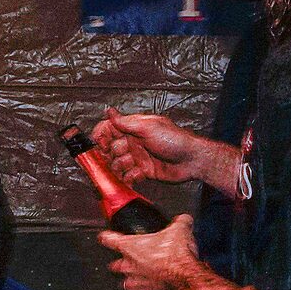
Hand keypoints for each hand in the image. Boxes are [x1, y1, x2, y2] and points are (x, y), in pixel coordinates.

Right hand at [93, 112, 240, 194]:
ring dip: (119, 167)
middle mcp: (134, 142)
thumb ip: (126, 122)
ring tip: (129, 167)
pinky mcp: (144, 172)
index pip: (109, 129)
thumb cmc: (174, 140)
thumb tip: (108, 111)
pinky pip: (128, 176)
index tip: (98, 144)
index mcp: (134, 128)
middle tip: (116, 157)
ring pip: (118, 164)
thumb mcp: (148, 127)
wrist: (192, 160)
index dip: (101, 136)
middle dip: (110, 154)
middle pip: (111, 148)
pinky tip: (133, 177)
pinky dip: (128, 178)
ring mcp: (138, 157)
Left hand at [99, 215, 217, 289]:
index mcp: (131, 247)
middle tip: (129, 260)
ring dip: (132, 280)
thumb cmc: (176, 258)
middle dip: (120, 263)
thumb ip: (179, 223)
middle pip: (115, 265)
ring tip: (141, 277)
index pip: (110, 240)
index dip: (107, 237)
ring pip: (126, 283)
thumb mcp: (180, 230)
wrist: (186, 281)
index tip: (104, 237)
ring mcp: (135, 285)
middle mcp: (129, 267)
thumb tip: (184, 220)